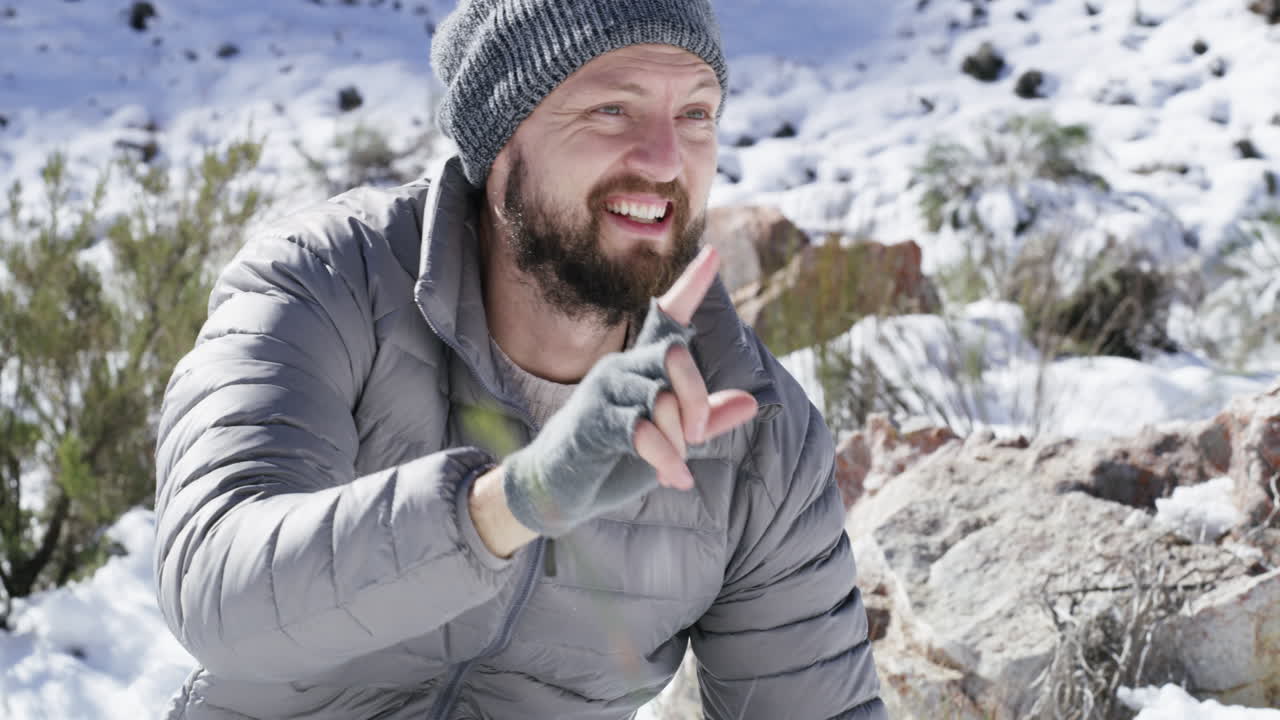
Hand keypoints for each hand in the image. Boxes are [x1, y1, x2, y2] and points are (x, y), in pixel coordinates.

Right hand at [500, 245, 758, 536]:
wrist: (558, 489)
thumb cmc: (613, 457)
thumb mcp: (669, 438)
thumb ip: (707, 419)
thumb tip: (752, 401)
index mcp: (640, 365)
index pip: (667, 317)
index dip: (691, 285)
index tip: (714, 254)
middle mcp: (621, 366)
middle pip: (676, 354)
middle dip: (697, 398)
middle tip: (698, 435)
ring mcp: (604, 391)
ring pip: (662, 397)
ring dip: (678, 439)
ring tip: (675, 466)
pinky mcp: (593, 422)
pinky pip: (642, 432)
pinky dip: (666, 459)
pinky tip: (675, 480)